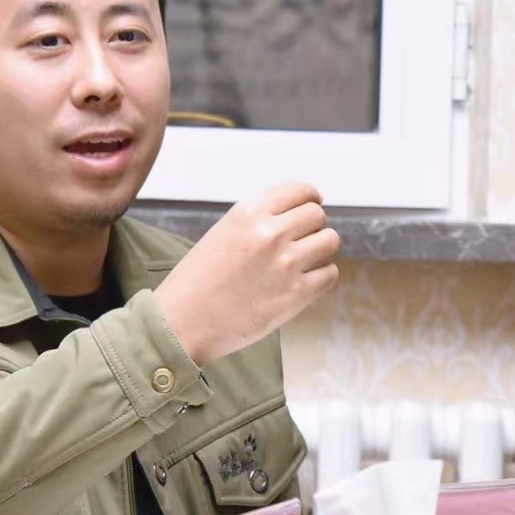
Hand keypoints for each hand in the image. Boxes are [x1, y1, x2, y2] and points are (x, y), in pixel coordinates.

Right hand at [155, 182, 340, 365]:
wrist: (184, 323)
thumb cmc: (198, 280)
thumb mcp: (223, 232)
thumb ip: (258, 221)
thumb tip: (295, 217)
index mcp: (248, 212)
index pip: (300, 191)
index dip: (310, 197)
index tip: (312, 204)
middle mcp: (270, 233)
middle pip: (317, 215)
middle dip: (313, 226)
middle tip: (302, 239)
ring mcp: (286, 264)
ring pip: (330, 241)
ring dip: (321, 249)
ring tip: (304, 261)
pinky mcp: (297, 294)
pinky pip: (330, 273)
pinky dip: (321, 276)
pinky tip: (304, 281)